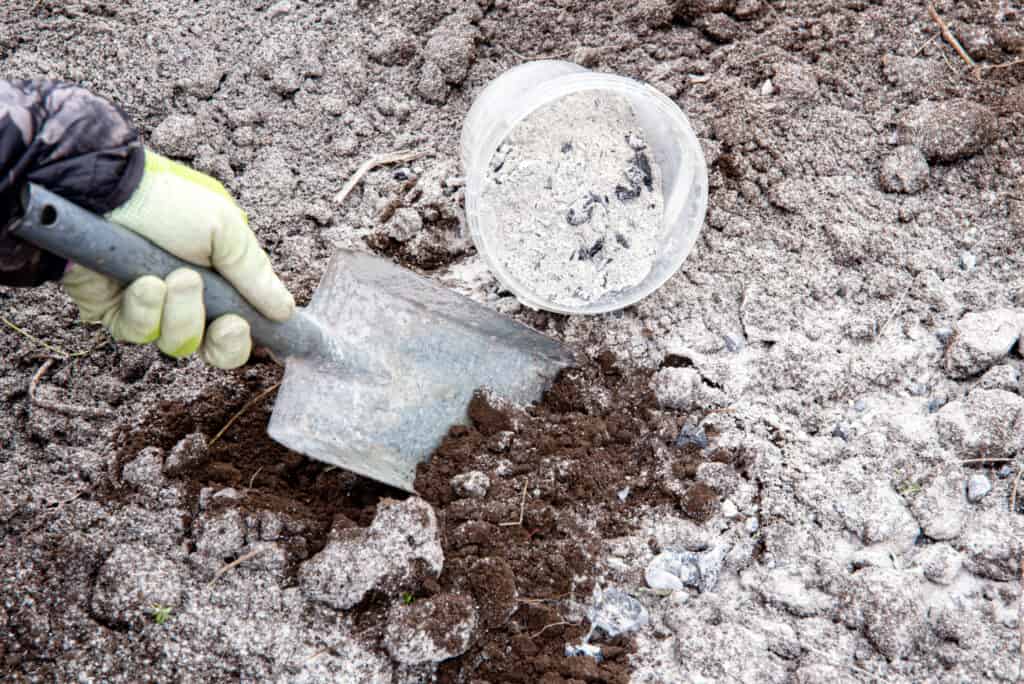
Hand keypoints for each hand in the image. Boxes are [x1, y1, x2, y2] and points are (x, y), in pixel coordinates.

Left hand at [62, 151, 294, 368]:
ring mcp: (153, 309)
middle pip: (216, 349)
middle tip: (228, 321)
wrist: (102, 192)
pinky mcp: (116, 314)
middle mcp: (188, 300)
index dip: (251, 335)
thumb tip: (285, 311)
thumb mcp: (227, 229)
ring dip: (183, 312)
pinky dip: (145, 308)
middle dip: (226, 339)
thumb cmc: (167, 200)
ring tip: (175, 276)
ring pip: (179, 343)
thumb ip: (256, 274)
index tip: (263, 332)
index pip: (243, 325)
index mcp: (220, 280)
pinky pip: (139, 333)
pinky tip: (141, 281)